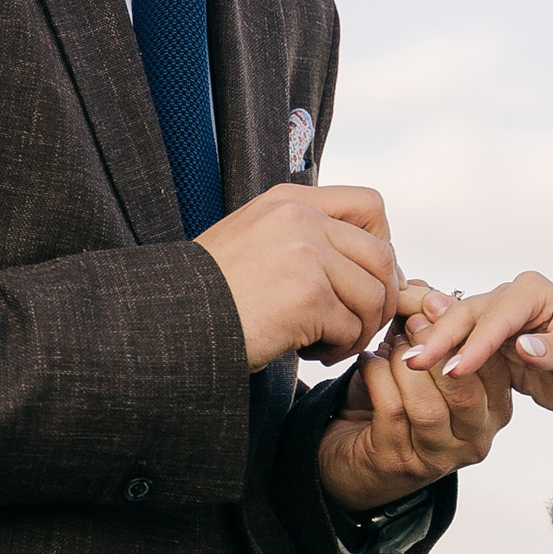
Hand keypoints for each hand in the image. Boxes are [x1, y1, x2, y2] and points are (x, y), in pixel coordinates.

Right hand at [195, 184, 400, 370]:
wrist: (169, 321)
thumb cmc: (211, 293)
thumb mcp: (255, 240)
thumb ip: (307, 238)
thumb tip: (379, 264)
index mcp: (289, 201)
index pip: (370, 206)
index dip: (383, 245)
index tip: (366, 279)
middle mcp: (301, 219)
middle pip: (382, 255)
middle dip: (380, 299)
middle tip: (355, 325)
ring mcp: (306, 256)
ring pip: (373, 296)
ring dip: (359, 330)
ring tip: (328, 344)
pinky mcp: (308, 298)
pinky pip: (350, 328)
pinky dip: (337, 348)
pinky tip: (308, 353)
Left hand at [317, 289, 514, 510]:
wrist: (352, 449)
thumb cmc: (394, 401)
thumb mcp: (422, 361)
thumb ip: (432, 330)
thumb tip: (427, 292)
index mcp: (494, 410)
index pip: (493, 369)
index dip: (464, 333)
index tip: (435, 307)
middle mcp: (474, 439)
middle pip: (463, 390)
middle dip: (434, 348)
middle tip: (411, 322)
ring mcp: (438, 457)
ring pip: (427, 405)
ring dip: (402, 365)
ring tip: (387, 343)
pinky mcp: (400, 463)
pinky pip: (390, 411)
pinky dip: (376, 377)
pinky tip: (366, 361)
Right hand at [398, 272, 552, 425]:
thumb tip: (523, 345)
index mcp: (536, 293)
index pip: (498, 314)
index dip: (475, 342)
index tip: (454, 369)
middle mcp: (515, 300)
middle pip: (469, 314)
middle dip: (442, 337)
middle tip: (414, 362)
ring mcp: (502, 322)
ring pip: (460, 328)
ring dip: (436, 346)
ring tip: (409, 364)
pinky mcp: (496, 345)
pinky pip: (464, 348)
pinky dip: (444, 356)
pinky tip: (421, 368)